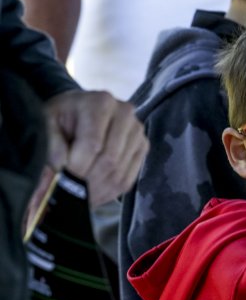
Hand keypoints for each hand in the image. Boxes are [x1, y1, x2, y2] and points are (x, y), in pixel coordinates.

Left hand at [44, 90, 148, 205]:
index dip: (77, 166)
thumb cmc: (64, 116)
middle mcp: (125, 114)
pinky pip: (128, 178)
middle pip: (110, 159)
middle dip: (88, 180)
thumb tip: (61, 169)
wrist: (82, 110)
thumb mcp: (49, 122)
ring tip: (78, 197)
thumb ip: (53, 144)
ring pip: (119, 171)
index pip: (93, 143)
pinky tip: (93, 195)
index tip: (62, 179)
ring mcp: (137, 132)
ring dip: (98, 190)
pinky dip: (109, 192)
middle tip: (70, 193)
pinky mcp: (142, 147)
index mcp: (101, 103)